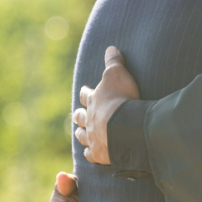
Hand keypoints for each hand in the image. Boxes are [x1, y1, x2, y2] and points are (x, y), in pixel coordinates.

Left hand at [72, 46, 139, 164]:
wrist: (124, 127)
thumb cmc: (121, 98)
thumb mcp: (118, 74)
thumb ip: (114, 61)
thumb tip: (110, 47)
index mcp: (93, 100)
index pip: (86, 95)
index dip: (85, 93)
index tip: (83, 92)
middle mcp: (90, 119)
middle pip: (80, 116)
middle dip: (78, 115)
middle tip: (77, 115)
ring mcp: (92, 137)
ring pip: (81, 136)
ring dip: (80, 133)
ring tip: (79, 133)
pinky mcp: (98, 153)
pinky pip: (90, 154)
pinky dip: (89, 153)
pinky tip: (89, 153)